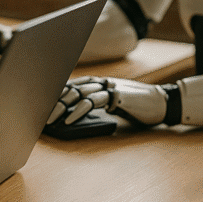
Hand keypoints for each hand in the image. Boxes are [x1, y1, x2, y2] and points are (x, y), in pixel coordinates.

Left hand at [47, 76, 168, 126]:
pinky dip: (79, 111)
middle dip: (53, 101)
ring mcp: (108, 86)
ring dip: (61, 106)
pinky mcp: (117, 94)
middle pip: (70, 88)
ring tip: (50, 119)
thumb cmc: (137, 107)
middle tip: (40, 114)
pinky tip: (69, 120)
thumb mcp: (112, 105)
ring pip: (78, 93)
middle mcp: (101, 81)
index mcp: (98, 82)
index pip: (71, 86)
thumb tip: (72, 116)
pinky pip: (93, 101)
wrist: (163, 103)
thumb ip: (95, 105)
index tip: (40, 106)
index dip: (55, 95)